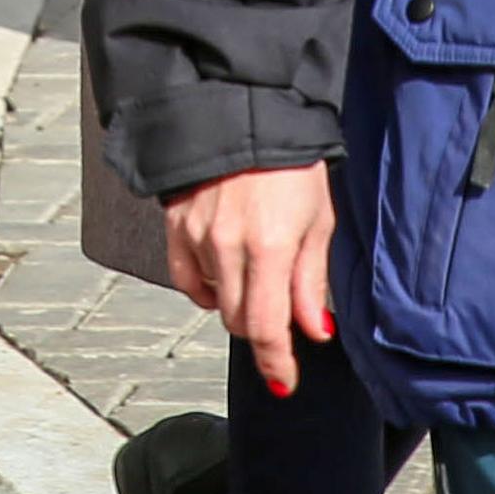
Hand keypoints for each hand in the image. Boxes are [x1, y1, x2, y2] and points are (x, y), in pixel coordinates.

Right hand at [162, 163, 337, 397]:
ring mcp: (198, 237)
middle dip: (263, 328)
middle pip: (240, 321)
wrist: (243, 113)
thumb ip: (311, 280)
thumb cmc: (291, 163)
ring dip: (238, 302)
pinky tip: (224, 274)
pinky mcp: (176, 226)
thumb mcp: (318, 219)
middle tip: (281, 309)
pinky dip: (206, 289)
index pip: (267, 328)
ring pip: (216, 302)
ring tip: (257, 270)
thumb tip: (314, 331)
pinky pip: (187, 280)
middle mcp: (229, 246)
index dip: (275, 363)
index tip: (283, 381)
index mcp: (271, 246)